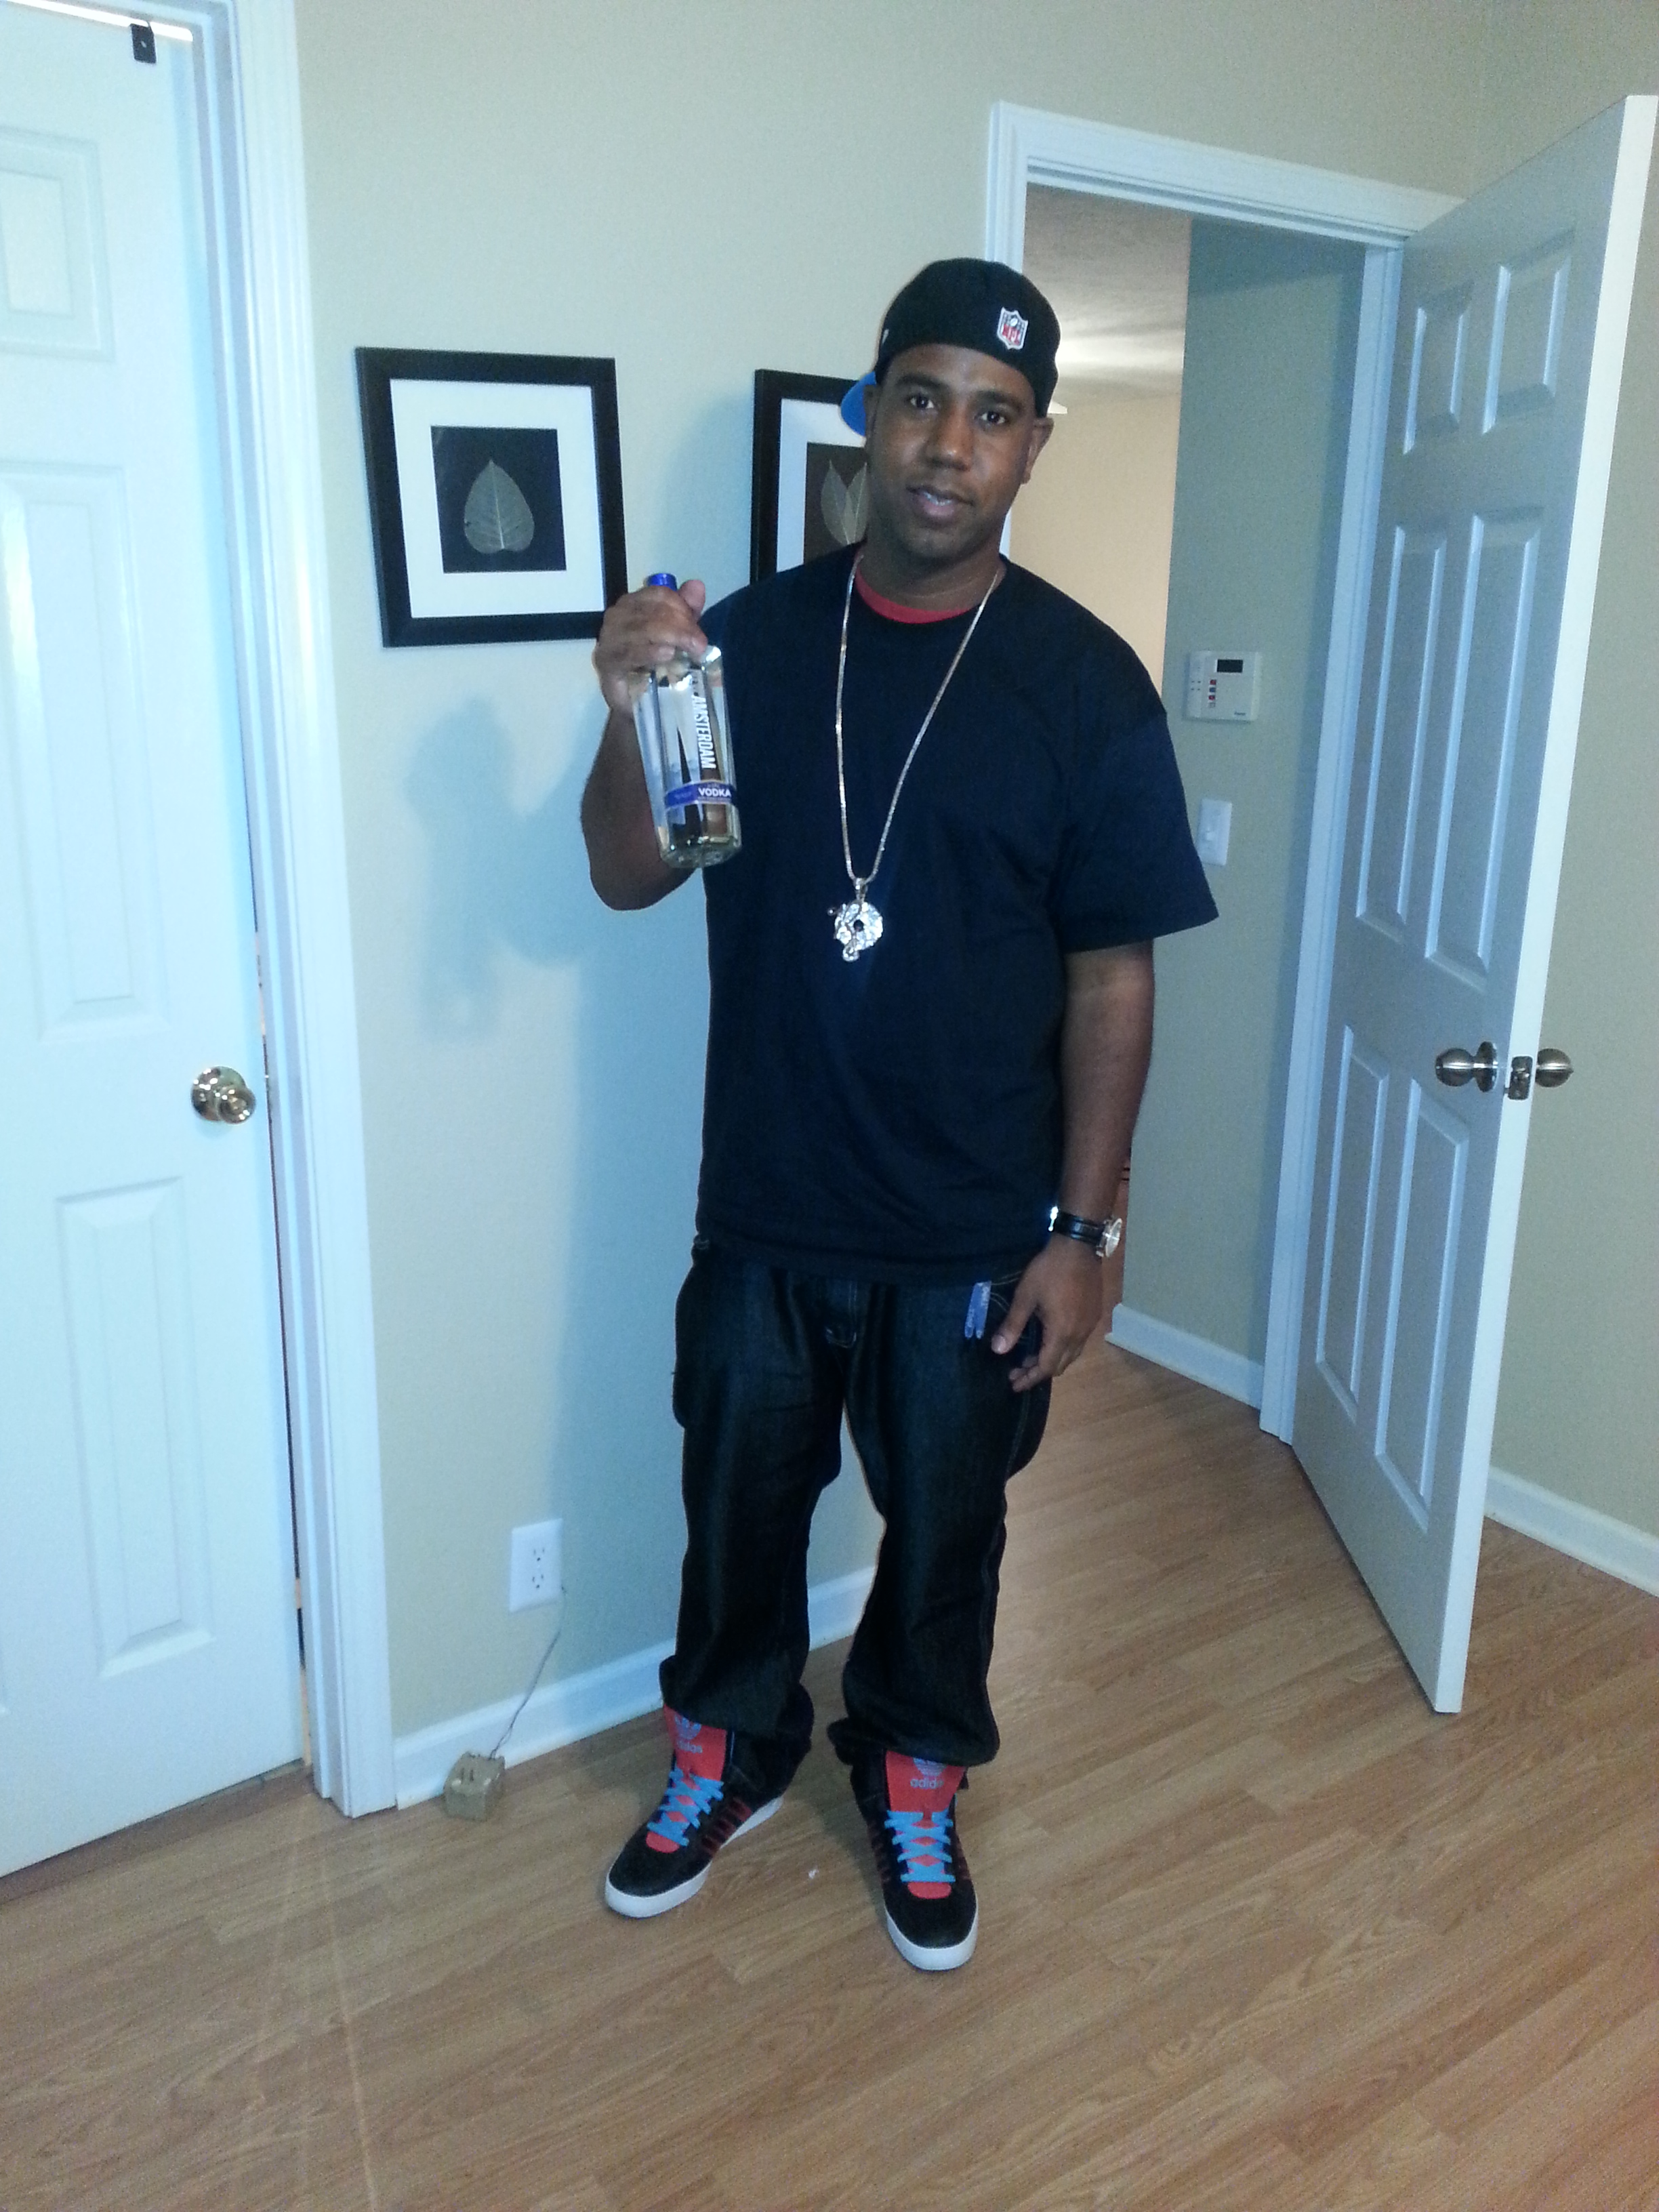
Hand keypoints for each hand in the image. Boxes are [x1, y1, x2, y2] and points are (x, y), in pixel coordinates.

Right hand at [592, 578, 707, 714]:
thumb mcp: (677, 638)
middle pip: (652, 610)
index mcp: (634, 604)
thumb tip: (697, 586)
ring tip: (691, 650)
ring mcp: (609, 638)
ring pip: (642, 628)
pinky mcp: (606, 662)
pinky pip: (628, 652)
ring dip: (672, 636)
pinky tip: (667, 654)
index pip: (659, 594)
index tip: (698, 629)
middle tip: (700, 644)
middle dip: (681, 625)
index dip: (682, 607)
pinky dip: (649, 651)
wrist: (637, 704)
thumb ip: (686, 612)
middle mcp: (618, 616)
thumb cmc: (654, 668)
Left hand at [991, 1238, 1104, 1392]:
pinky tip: (1050, 1339)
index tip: (1014, 1384)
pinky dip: (1063, 1348)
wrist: (1078, 1246)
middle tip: (1017, 1371)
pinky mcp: (1093, 1315)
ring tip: (1031, 1357)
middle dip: (1038, 1372)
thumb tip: (998, 1350)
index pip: (1046, 1367)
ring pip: (1071, 1354)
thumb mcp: (1025, 1296)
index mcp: (1062, 1332)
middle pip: (1061, 1365)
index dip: (1030, 1378)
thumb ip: (1013, 1326)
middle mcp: (1079, 1334)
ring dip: (1052, 1360)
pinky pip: (1079, 1342)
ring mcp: (1089, 1325)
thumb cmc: (1049, 1270)